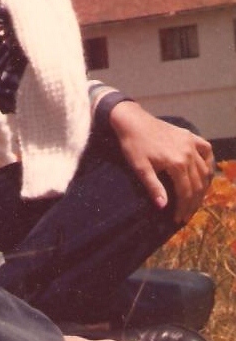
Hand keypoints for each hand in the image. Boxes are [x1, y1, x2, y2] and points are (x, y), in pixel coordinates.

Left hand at [108, 100, 214, 223]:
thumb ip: (153, 187)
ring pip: (205, 170)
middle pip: (197, 184)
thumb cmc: (133, 145)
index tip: (178, 220)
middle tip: (187, 214)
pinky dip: (209, 162)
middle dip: (193, 202)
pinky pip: (206, 150)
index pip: (186, 192)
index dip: (183, 208)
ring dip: (202, 186)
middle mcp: (189, 154)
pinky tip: (205, 173)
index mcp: (177, 163)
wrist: (132, 121)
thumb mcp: (140, 168)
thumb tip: (164, 207)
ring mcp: (191, 143)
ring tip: (195, 199)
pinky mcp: (190, 136)